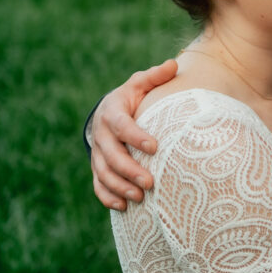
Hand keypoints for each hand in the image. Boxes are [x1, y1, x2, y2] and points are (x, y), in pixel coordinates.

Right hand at [91, 60, 177, 209]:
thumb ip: (156, 76)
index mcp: (112, 112)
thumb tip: (174, 65)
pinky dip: (107, 197)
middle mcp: (101, 134)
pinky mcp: (98, 168)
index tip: (155, 147)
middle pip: (111, 155)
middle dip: (129, 170)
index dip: (135, 137)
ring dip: (120, 187)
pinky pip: (98, 185)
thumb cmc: (134, 98)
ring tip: (140, 198)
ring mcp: (97, 153)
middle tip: (150, 183)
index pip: (121, 125)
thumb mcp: (141, 84)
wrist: (111, 112)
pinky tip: (123, 207)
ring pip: (103, 173)